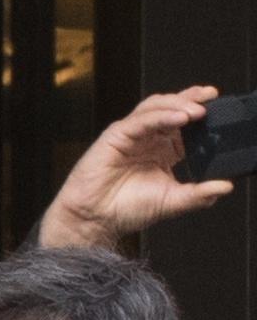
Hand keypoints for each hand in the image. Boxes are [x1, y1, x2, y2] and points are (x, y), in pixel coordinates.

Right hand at [39, 87, 232, 248]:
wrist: (94, 219)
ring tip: (197, 111)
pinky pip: (142, 119)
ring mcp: (132, 134)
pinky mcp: (117, 134)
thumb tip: (224, 187)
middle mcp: (148, 138)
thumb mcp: (170, 201)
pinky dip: (161, 116)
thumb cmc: (123, 210)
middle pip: (173, 107)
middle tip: (211, 100)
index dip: (200, 112)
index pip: (184, 122)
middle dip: (193, 99)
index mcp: (161, 150)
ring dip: (179, 104)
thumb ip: (197, 195)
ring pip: (158, 107)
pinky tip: (179, 118)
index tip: (219, 109)